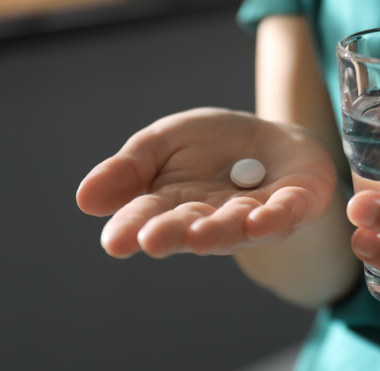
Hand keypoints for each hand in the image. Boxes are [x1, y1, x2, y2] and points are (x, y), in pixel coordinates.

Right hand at [77, 108, 335, 257]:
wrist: (272, 139)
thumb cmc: (212, 145)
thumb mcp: (165, 141)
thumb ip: (130, 168)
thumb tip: (84, 200)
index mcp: (174, 205)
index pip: (147, 217)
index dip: (131, 229)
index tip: (114, 240)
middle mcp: (212, 219)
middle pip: (190, 228)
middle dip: (173, 234)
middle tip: (152, 239)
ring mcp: (255, 216)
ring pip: (236, 227)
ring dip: (220, 231)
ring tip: (200, 234)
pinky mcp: (295, 207)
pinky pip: (284, 215)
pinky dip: (273, 219)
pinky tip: (258, 220)